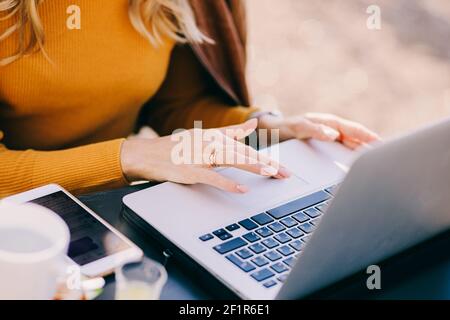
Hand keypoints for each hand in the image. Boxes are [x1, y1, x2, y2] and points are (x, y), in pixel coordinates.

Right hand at [120, 119, 290, 192]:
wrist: (145, 154)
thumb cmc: (175, 147)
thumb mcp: (204, 136)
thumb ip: (230, 132)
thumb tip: (252, 125)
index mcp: (214, 136)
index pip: (245, 147)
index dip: (265, 156)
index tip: (283, 167)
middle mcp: (209, 143)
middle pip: (243, 153)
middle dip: (266, 163)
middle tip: (286, 174)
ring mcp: (198, 156)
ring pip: (230, 160)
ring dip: (252, 166)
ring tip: (271, 173)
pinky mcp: (189, 170)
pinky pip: (211, 176)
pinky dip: (227, 183)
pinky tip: (242, 189)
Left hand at [258, 112, 380, 148]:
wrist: (273, 131)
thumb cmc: (285, 127)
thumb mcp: (298, 127)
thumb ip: (314, 129)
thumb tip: (334, 134)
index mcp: (327, 122)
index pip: (352, 129)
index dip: (365, 135)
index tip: (378, 142)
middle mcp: (330, 128)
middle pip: (355, 135)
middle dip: (370, 142)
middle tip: (387, 152)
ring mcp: (329, 135)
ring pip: (351, 142)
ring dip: (364, 148)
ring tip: (378, 158)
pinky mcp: (325, 143)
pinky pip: (343, 147)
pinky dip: (353, 152)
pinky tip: (358, 160)